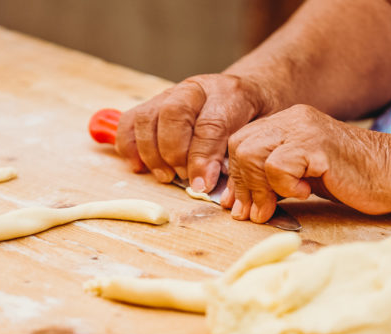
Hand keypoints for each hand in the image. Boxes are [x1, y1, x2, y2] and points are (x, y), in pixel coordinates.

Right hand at [115, 73, 274, 192]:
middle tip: (183, 178)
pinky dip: (130, 145)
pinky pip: (131, 121)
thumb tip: (219, 188)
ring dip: (152, 153)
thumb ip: (240, 155)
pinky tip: (140, 166)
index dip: (203, 159)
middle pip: (173, 115)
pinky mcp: (154, 104)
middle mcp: (197, 89)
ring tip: (166, 176)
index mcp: (230, 94)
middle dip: (175, 154)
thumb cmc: (256, 119)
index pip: (210, 125)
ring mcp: (172, 94)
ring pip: (148, 117)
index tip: (202, 185)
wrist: (248, 94)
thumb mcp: (260, 134)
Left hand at [222, 104, 390, 222]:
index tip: (238, 204)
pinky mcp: (316, 144)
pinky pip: (277, 165)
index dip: (236, 177)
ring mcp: (303, 129)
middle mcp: (292, 119)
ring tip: (273, 207)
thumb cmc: (353, 180)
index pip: (241, 143)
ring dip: (258, 188)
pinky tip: (304, 193)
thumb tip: (238, 202)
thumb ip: (272, 181)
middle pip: (240, 146)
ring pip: (252, 154)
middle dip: (241, 185)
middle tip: (253, 212)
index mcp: (287, 123)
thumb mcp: (303, 178)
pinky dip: (283, 186)